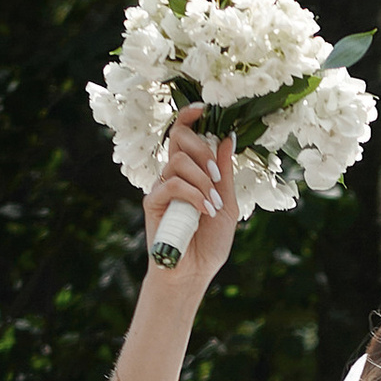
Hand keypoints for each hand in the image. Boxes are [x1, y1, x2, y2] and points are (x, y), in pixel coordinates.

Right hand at [144, 104, 239, 295]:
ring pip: (178, 162)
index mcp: (191, 171)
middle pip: (178, 138)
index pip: (184, 135)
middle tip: (217, 175)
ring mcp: (161, 188)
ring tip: (213, 205)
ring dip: (202, 181)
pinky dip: (193, 195)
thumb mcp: (226, 203)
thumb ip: (224, 172)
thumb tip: (228, 137)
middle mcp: (173, 175)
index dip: (189, 117)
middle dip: (201, 150)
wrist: (194, 272)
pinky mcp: (153, 203)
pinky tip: (204, 211)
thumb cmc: (209, 241)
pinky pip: (172, 185)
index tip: (203, 108)